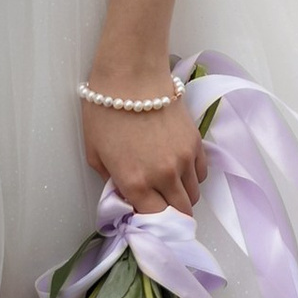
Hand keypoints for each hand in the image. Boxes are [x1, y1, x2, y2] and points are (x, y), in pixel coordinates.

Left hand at [82, 88, 204, 214]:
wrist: (131, 75)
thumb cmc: (105, 111)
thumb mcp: (94, 153)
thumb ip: (111, 181)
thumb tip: (125, 193)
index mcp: (135, 182)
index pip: (155, 219)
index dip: (151, 222)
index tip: (146, 216)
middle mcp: (164, 176)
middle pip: (181, 212)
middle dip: (171, 215)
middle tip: (160, 206)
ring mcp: (184, 160)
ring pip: (194, 195)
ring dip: (183, 196)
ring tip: (169, 186)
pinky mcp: (196, 143)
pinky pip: (202, 173)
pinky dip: (193, 177)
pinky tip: (179, 168)